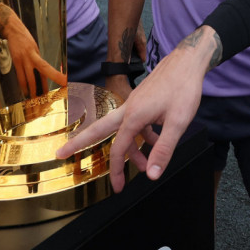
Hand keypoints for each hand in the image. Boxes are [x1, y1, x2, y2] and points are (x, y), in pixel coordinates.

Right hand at [0, 3, 67, 96]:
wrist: (12, 30)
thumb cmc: (24, 38)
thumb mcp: (34, 48)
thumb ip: (37, 59)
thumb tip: (42, 72)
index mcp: (38, 54)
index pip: (48, 68)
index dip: (56, 76)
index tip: (64, 82)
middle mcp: (32, 57)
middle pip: (42, 72)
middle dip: (47, 85)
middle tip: (50, 96)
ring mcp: (23, 60)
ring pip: (29, 78)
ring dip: (32, 91)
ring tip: (35, 101)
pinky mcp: (15, 61)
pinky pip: (20, 77)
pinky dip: (23, 85)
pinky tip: (25, 92)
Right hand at [56, 26, 216, 190]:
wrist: (188, 61)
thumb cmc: (184, 88)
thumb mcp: (178, 123)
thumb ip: (163, 149)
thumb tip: (152, 175)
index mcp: (134, 115)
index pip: (119, 149)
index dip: (116, 170)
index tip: (117, 188)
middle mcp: (129, 109)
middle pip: (99, 130)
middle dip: (80, 143)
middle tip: (61, 154)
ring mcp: (134, 103)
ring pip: (123, 130)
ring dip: (131, 149)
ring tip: (145, 165)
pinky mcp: (142, 101)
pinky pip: (136, 123)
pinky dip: (143, 136)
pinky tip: (156, 141)